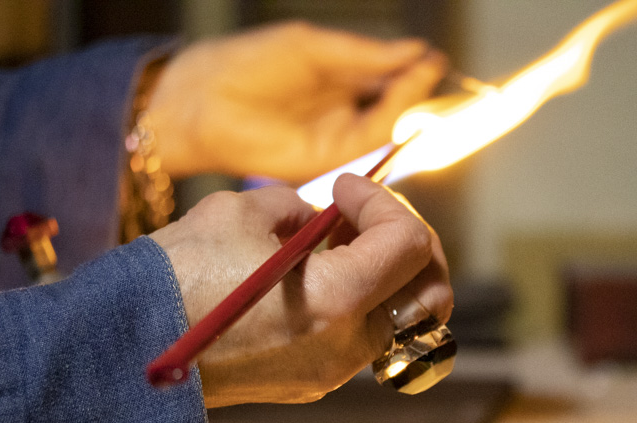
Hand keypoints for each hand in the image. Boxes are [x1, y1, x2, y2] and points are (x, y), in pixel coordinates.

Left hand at [145, 22, 446, 181]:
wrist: (203, 102)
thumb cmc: (249, 64)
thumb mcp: (313, 48)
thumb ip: (365, 54)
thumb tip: (417, 51)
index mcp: (344, 78)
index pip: (392, 73)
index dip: (415, 66)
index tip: (433, 56)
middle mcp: (347, 110)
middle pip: (397, 101)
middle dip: (419, 87)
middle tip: (434, 69)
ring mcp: (340, 136)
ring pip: (390, 122)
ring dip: (409, 102)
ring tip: (421, 77)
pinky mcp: (331, 160)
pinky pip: (371, 141)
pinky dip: (390, 122)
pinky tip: (400, 100)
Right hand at [149, 175, 452, 407]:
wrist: (123, 348)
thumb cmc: (176, 275)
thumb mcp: (243, 214)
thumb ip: (305, 210)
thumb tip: (325, 217)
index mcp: (339, 301)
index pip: (409, 244)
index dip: (384, 203)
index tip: (343, 189)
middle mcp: (349, 346)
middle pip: (431, 294)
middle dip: (414, 245)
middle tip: (371, 216)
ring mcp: (334, 371)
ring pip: (402, 320)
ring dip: (389, 274)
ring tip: (343, 241)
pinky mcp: (313, 381)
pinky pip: (364, 338)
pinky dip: (362, 301)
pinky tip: (321, 274)